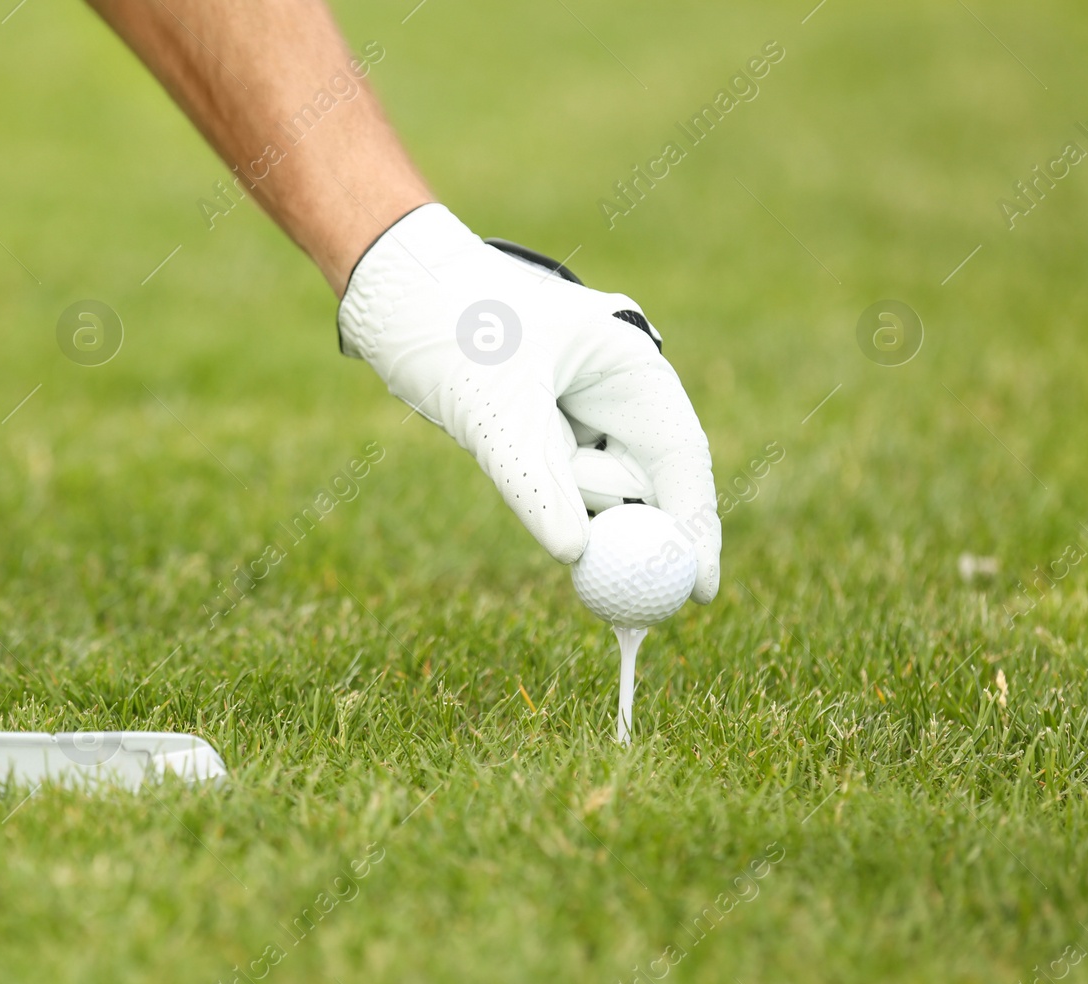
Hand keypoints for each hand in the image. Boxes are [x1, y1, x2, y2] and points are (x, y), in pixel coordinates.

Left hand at [337, 204, 719, 602]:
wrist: (390, 286)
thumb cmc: (450, 322)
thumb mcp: (495, 406)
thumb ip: (536, 483)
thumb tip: (577, 556)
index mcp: (630, 365)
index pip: (681, 460)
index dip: (695, 530)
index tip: (697, 594)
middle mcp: (614, 388)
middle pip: (641, 483)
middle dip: (615, 523)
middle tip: (591, 572)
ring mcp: (578, 409)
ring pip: (590, 489)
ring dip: (555, 490)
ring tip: (500, 424)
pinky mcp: (541, 427)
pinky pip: (551, 480)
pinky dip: (535, 486)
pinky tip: (496, 428)